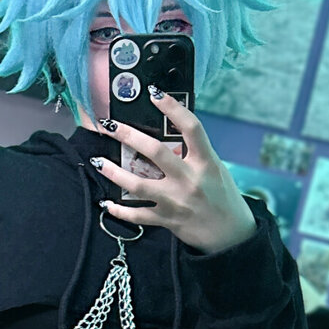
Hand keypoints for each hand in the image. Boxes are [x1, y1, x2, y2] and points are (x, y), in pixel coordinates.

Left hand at [91, 89, 257, 252]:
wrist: (231, 235)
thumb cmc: (223, 197)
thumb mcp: (215, 169)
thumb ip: (194, 154)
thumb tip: (169, 135)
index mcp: (205, 162)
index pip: (191, 128)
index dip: (173, 108)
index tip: (154, 93)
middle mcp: (189, 180)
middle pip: (155, 152)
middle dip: (129, 135)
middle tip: (110, 125)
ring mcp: (176, 201)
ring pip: (138, 185)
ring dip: (114, 172)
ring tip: (97, 162)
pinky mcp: (167, 220)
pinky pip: (137, 215)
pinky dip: (120, 211)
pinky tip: (106, 204)